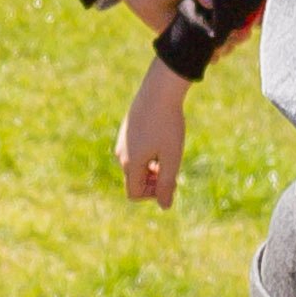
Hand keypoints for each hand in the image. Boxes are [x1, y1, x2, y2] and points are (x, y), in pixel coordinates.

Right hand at [113, 60, 190, 205]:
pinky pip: (135, 151)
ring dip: (152, 167)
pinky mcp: (127, 131)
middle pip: (135, 180)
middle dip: (154, 180)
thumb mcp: (172, 157)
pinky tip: (162, 139)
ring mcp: (122, 141)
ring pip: (135, 165)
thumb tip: (164, 206)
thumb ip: (167, 184)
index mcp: (130, 163)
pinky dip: (148, 153)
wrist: (159, 90)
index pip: (134, 194)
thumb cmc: (168, 124)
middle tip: (174, 167)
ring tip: (169, 151)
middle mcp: (121, 154)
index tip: (171, 179)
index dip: (153, 194)